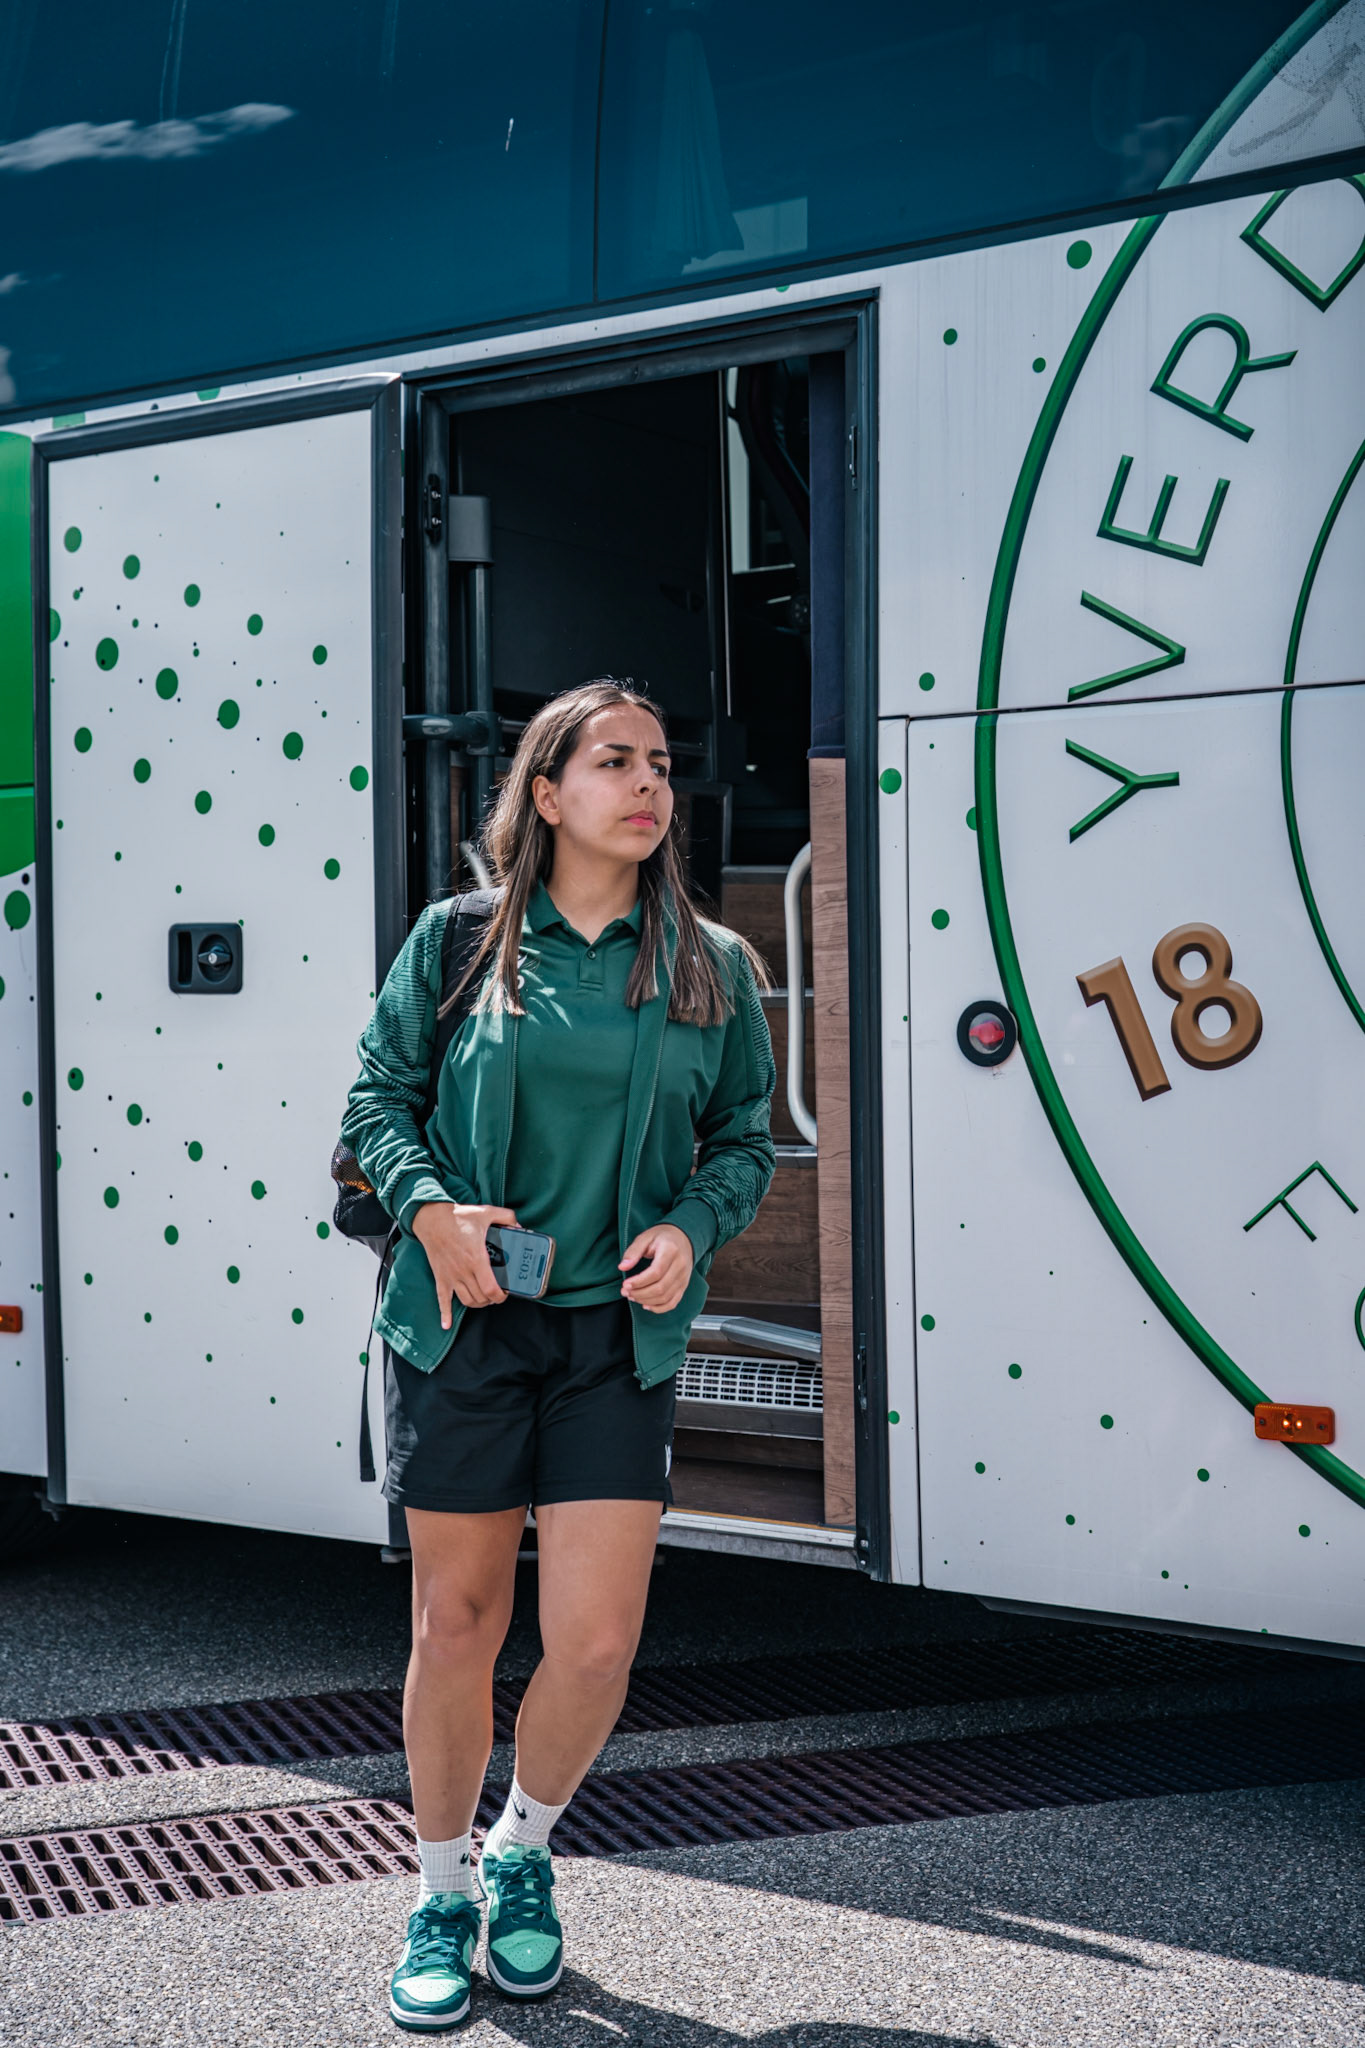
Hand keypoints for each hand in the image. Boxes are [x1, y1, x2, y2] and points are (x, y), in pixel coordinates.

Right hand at [412, 1202, 519, 1325]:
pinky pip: (442, 1301)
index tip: (506, 1292)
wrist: (431, 1219)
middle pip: (481, 1298)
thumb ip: (507, 1218)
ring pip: (467, 1301)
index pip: (490, 1289)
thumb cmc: (457, 1217)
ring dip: (478, 1304)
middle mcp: (463, 1271)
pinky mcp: (441, 1277)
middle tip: (498, 1293)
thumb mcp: (486, 1213)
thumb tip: (520, 1226)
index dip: (501, 1296)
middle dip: (492, 1299)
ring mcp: (451, 1276)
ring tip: (485, 1299)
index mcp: (476, 1259)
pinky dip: (444, 1315)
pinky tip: (446, 1325)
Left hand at [618, 1223, 693, 1313]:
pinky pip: (673, 1302)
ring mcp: (684, 1277)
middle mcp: (680, 1266)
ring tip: (632, 1296)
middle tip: (625, 1291)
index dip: (639, 1282)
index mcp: (671, 1251)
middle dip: (640, 1293)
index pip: (656, 1272)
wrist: (683, 1238)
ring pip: (665, 1297)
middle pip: (660, 1287)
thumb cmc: (662, 1237)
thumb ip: (633, 1252)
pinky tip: (646, 1305)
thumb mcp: (645, 1237)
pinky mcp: (684, 1286)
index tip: (625, 1284)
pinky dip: (659, 1308)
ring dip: (646, 1301)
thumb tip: (622, 1267)